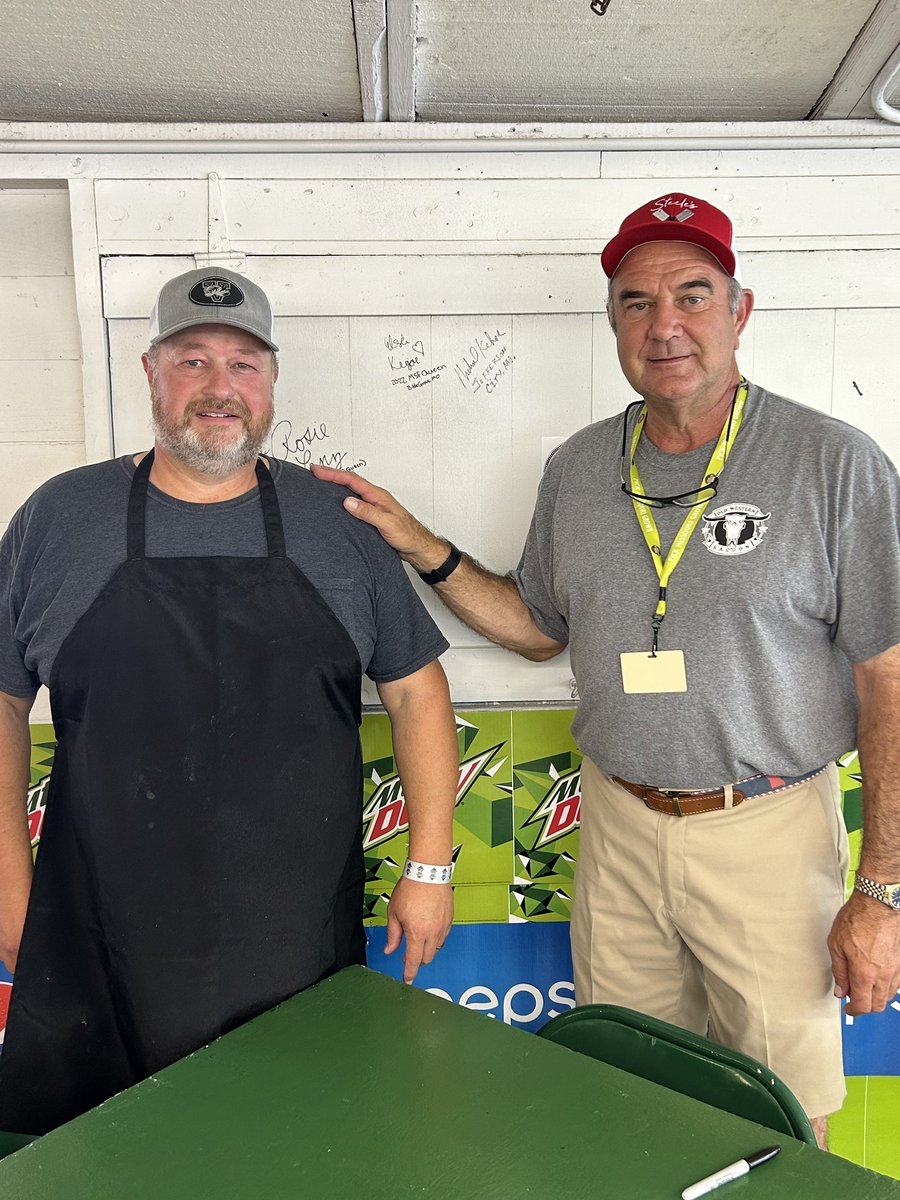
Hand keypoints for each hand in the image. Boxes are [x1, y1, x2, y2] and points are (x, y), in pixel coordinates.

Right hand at [309, 464, 448, 573]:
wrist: (417, 547)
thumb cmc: (407, 535)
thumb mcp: (387, 523)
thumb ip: (367, 512)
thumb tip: (347, 501)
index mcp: (377, 495)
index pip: (351, 480)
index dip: (333, 474)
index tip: (317, 470)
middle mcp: (374, 498)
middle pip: (349, 481)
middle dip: (331, 475)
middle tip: (314, 471)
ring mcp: (373, 506)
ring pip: (351, 491)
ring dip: (336, 485)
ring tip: (321, 481)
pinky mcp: (371, 516)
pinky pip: (354, 502)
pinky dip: (342, 498)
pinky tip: (336, 502)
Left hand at [383, 876, 453, 984]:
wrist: (428, 871)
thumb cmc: (411, 888)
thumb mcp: (394, 912)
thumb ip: (392, 934)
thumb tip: (390, 949)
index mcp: (417, 933)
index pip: (414, 961)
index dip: (410, 973)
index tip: (408, 980)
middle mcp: (432, 932)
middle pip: (426, 958)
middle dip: (417, 959)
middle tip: (408, 953)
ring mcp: (443, 926)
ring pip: (436, 948)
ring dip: (426, 948)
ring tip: (418, 936)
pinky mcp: (450, 919)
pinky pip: (443, 936)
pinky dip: (435, 938)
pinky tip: (428, 928)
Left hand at [828, 891, 899, 1014]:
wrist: (880, 903)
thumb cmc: (858, 918)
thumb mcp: (836, 944)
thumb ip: (839, 971)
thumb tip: (841, 990)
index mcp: (864, 974)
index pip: (862, 1005)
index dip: (853, 1011)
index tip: (847, 1008)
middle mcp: (883, 976)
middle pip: (877, 1005)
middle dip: (865, 1006)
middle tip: (853, 997)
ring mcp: (896, 970)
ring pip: (888, 995)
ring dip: (876, 996)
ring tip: (863, 985)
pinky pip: (896, 983)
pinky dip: (886, 986)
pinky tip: (876, 977)